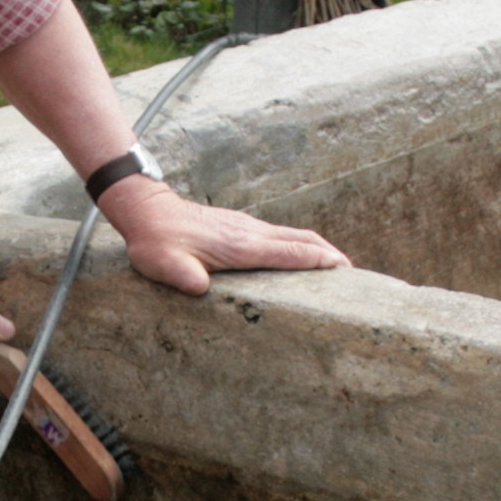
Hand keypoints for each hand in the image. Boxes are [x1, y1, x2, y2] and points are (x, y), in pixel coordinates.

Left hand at [99, 180, 347, 296]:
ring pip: (294, 235)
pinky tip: (300, 257)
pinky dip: (300, 245)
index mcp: (240, 245)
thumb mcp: (164, 265)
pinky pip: (281, 235)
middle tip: (353, 275)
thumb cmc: (156, 243)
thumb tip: (198, 289)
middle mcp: (250, 232)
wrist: (147, 212)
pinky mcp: (240, 225)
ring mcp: (247, 226)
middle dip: (331, 256)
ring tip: (336, 268)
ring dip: (318, 249)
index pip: (290, 252)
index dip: (320, 261)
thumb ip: (183, 277)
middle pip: (303, 240)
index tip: (346, 271)